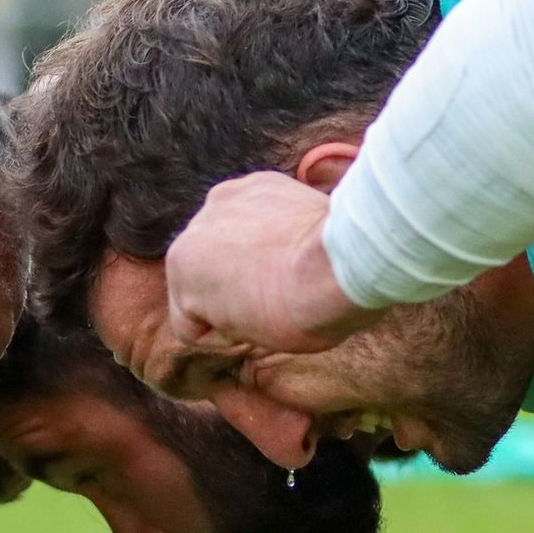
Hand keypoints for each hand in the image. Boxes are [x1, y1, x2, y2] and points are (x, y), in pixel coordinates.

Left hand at [165, 173, 376, 355]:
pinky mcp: (182, 266)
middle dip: (243, 297)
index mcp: (259, 193)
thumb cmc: (350, 265)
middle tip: (285, 300)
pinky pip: (191, 329)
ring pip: (201, 301)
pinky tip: (254, 318)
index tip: (297, 285)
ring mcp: (196, 231)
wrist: (343, 262)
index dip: (268, 282)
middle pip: (218, 275)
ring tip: (273, 305)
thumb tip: (297, 268)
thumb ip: (294, 247)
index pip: (244, 252)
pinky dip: (221, 339)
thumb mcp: (322, 244)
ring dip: (234, 317)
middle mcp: (220, 202)